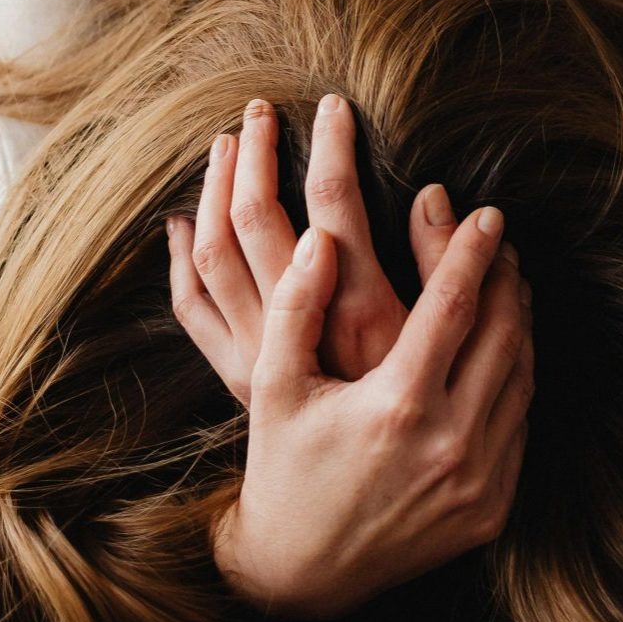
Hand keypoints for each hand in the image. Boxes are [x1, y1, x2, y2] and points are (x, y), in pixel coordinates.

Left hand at [166, 93, 464, 403]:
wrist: (354, 516)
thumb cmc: (415, 424)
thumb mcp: (441, 344)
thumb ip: (440, 268)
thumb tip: (434, 193)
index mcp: (359, 310)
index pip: (335, 200)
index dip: (332, 144)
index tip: (334, 104)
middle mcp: (298, 326)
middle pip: (259, 214)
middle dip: (259, 151)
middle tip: (262, 108)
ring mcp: (255, 349)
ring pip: (216, 250)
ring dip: (217, 187)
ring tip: (228, 142)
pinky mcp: (235, 373)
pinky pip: (191, 304)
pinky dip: (181, 257)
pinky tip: (182, 220)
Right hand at [209, 205, 532, 619]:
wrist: (303, 569)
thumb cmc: (283, 465)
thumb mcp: (276, 384)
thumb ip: (296, 305)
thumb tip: (322, 238)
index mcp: (397, 406)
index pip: (453, 306)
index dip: (471, 252)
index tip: (486, 214)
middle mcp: (449, 444)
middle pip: (501, 335)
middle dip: (506, 279)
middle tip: (500, 241)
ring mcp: (478, 481)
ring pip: (520, 377)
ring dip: (518, 323)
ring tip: (507, 283)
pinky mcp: (491, 509)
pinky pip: (518, 424)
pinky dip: (516, 376)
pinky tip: (501, 349)